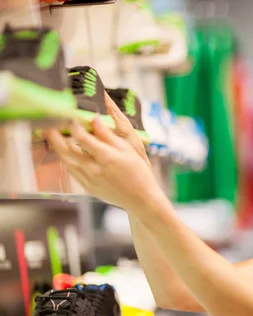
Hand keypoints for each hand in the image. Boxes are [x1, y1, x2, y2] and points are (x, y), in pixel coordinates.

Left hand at [44, 93, 163, 212]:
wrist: (141, 198)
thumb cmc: (139, 172)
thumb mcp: (129, 149)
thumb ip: (108, 135)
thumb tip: (94, 119)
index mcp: (106, 156)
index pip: (82, 137)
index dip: (73, 125)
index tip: (70, 117)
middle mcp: (95, 168)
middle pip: (67, 149)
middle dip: (55, 136)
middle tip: (48, 125)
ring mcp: (90, 179)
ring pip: (66, 161)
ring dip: (58, 148)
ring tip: (53, 137)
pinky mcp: (88, 187)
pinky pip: (72, 171)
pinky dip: (67, 160)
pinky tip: (66, 154)